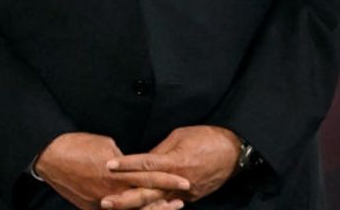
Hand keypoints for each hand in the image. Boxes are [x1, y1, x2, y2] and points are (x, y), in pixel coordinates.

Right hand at [34, 132, 190, 209]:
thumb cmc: (77, 145)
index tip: (185, 181)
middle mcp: (112, 191)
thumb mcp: (106, 144)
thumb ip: (123, 158)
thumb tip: (132, 163)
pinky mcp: (91, 208)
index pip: (149, 177)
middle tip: (181, 201)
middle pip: (145, 200)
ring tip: (167, 208)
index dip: (168, 180)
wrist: (50, 156)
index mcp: (117, 173)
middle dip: (165, 201)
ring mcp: (102, 202)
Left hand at [103, 125, 238, 204]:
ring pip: (157, 202)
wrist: (234, 152)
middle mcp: (178, 180)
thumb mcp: (179, 137)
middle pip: (147, 192)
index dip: (126, 165)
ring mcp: (186, 192)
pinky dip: (155, 206)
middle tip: (105, 201)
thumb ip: (159, 151)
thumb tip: (141, 161)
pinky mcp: (192, 197)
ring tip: (116, 207)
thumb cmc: (206, 138)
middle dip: (125, 199)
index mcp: (174, 162)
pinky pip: (170, 203)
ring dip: (136, 207)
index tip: (108, 166)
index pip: (145, 165)